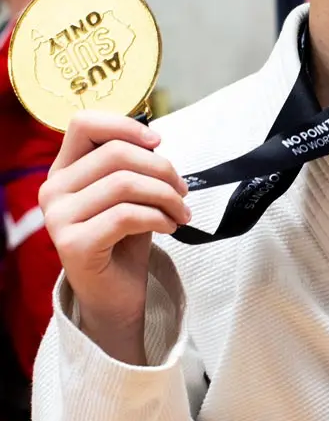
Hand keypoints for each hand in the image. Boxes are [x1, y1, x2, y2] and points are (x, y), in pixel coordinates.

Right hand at [39, 113, 190, 362]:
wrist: (116, 296)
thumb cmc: (124, 240)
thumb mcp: (129, 194)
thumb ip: (132, 166)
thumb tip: (154, 143)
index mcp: (64, 171)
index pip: (83, 124)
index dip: (124, 125)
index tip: (157, 143)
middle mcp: (53, 190)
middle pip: (116, 154)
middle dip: (161, 169)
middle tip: (183, 191)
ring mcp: (58, 218)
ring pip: (125, 184)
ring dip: (166, 196)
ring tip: (181, 212)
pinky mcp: (73, 244)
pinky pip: (126, 215)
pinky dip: (158, 217)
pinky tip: (170, 226)